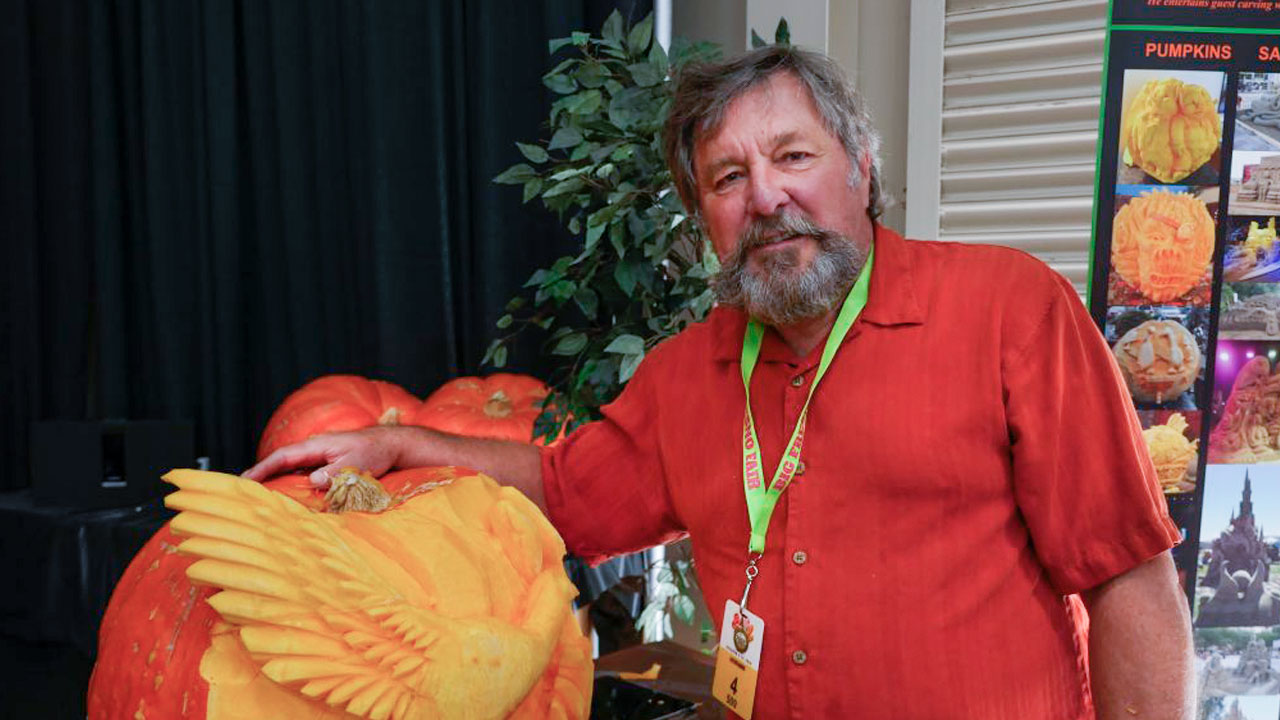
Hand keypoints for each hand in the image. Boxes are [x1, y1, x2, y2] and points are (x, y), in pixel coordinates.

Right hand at [241, 426, 403, 486]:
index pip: (283, 456)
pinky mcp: (328, 463)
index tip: (244, 479)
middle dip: (262, 474)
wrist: (391, 444)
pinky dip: (293, 481)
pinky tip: (287, 494)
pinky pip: (304, 473)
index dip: (262, 468)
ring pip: (292, 468)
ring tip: (258, 495)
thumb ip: (333, 474)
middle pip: (282, 462)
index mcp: (317, 445)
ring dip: (276, 479)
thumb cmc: (374, 452)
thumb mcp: (355, 465)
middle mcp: (315, 449)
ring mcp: (321, 456)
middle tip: (242, 491)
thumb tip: (312, 481)